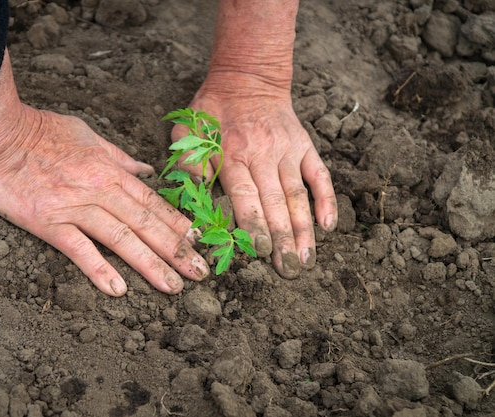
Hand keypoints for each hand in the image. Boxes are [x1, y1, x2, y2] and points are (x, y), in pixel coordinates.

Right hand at [0, 50, 208, 295]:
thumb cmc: (39, 130)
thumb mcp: (88, 135)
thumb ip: (118, 156)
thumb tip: (144, 170)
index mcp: (109, 169)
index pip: (151, 201)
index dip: (177, 224)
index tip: (197, 242)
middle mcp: (99, 189)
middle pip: (145, 223)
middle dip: (176, 250)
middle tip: (200, 274)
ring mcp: (74, 206)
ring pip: (121, 238)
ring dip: (149, 264)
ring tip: (172, 287)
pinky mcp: (47, 221)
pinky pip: (78, 248)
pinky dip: (98, 269)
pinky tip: (118, 290)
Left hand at [172, 73, 336, 277]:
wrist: (247, 79)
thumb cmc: (211, 111)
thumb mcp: (188, 131)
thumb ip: (188, 163)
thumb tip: (192, 196)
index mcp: (233, 155)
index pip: (246, 196)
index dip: (254, 224)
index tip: (261, 252)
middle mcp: (263, 156)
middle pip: (275, 203)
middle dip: (283, 239)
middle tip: (288, 271)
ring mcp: (287, 152)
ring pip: (298, 195)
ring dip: (304, 229)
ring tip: (307, 260)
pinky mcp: (304, 147)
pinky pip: (319, 175)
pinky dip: (326, 200)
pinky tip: (329, 226)